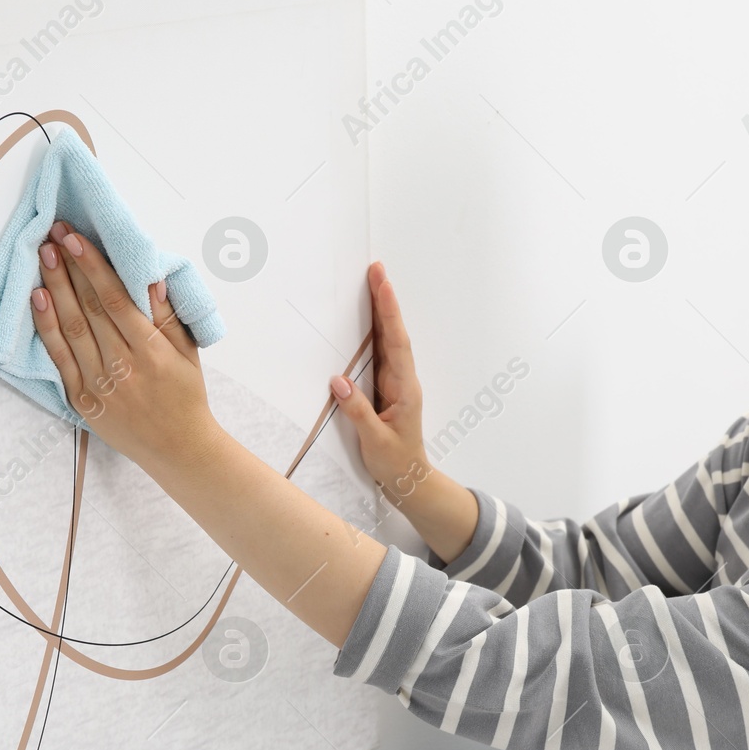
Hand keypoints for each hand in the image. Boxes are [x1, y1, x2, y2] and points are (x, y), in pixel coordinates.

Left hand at [30, 220, 223, 468]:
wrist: (177, 448)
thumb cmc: (185, 395)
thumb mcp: (188, 352)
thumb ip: (168, 315)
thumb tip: (151, 278)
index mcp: (153, 352)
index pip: (116, 299)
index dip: (93, 266)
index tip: (76, 238)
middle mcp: (123, 367)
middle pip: (90, 308)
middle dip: (70, 268)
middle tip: (53, 235)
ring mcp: (100, 385)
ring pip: (71, 328)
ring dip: (55, 288)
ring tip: (43, 256)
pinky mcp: (82, 400)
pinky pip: (59, 358)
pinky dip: (46, 327)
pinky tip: (38, 298)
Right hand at [329, 261, 430, 505]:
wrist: (410, 480)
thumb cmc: (396, 463)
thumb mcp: (375, 441)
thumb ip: (358, 412)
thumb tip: (338, 380)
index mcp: (405, 389)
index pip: (397, 342)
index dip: (389, 312)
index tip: (382, 283)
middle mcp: (403, 380)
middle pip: (393, 333)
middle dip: (385, 300)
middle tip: (376, 269)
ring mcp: (395, 383)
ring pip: (388, 341)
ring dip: (380, 312)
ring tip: (372, 283)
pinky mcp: (386, 389)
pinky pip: (380, 354)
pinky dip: (375, 332)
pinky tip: (366, 320)